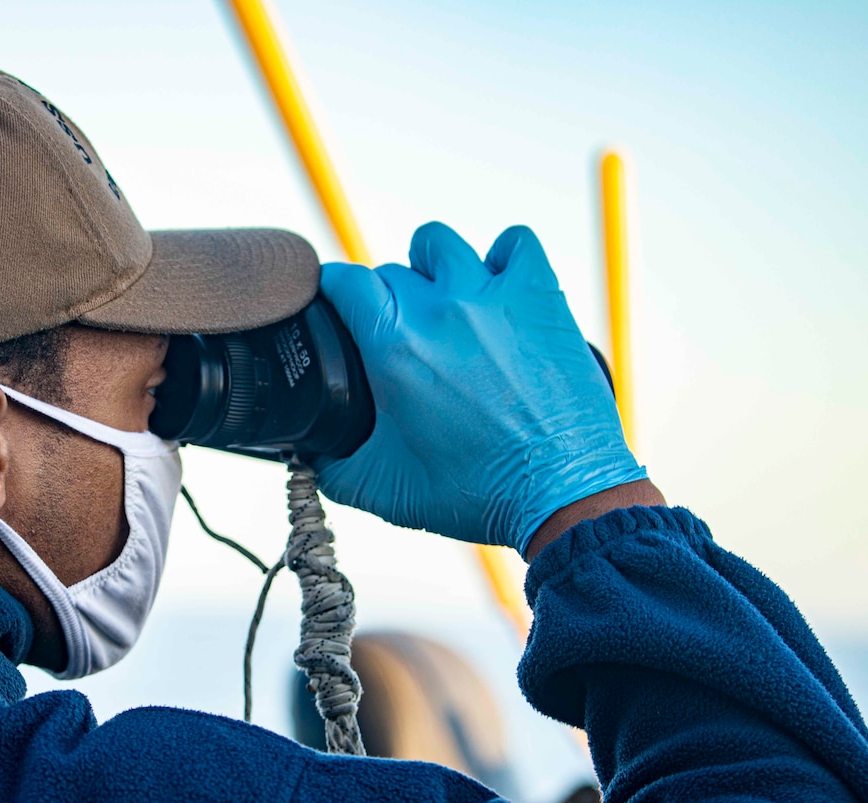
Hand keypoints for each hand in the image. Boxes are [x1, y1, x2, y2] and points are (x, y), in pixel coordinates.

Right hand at [313, 221, 647, 553]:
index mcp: (394, 348)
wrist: (560, 494)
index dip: (332, 291)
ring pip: (439, 244)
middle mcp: (439, 310)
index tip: (337, 306)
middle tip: (400, 341)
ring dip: (431, 268)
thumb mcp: (384, 491)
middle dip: (384, 301)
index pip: (343, 281)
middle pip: (389, 272)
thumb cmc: (476, 494)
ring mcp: (492, 295)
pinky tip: (496, 288)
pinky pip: (514, 243)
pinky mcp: (539, 295)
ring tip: (442, 302)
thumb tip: (308, 455)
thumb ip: (332, 468)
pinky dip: (501, 258)